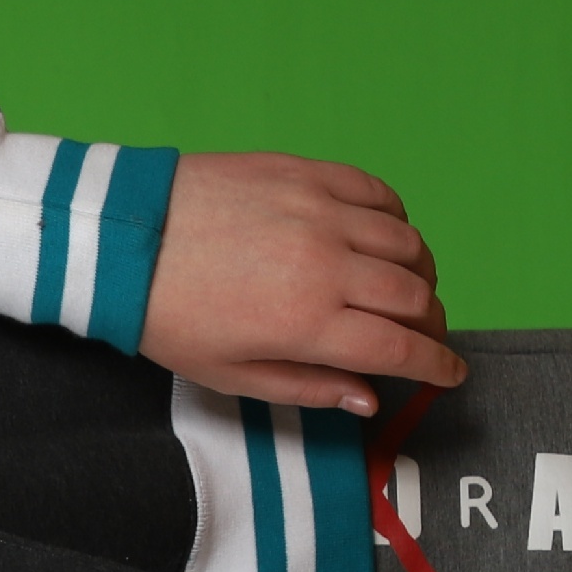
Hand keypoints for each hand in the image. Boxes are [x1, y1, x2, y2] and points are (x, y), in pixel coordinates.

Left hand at [142, 156, 462, 417]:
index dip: (437, 366)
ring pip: (408, 244)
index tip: (451, 373)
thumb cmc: (165, 314)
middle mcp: (327, 263)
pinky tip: (382, 239)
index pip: (401, 349)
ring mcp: (321, 210)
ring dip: (420, 273)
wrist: (120, 237)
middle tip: (425, 338)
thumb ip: (307, 388)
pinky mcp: (307, 172)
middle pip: (415, 297)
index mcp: (307, 322)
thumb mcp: (228, 375)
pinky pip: (378, 193)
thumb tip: (368, 399)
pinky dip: (395, 220)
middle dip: (432, 325)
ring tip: (407, 291)